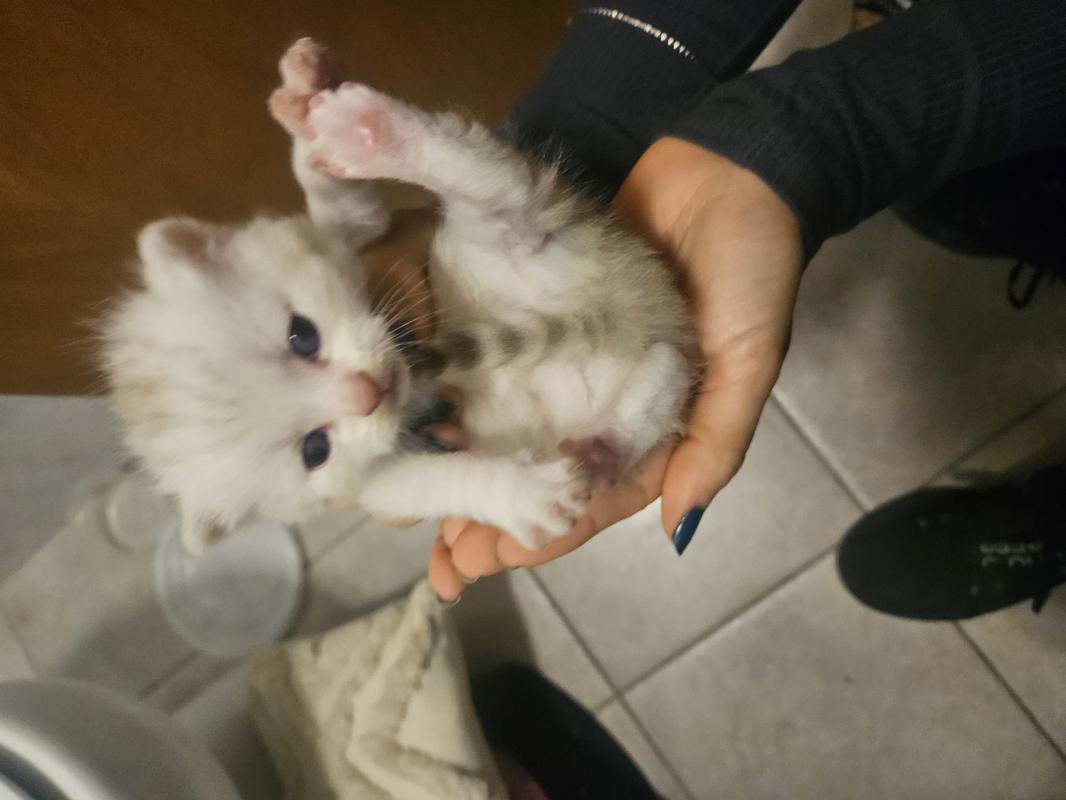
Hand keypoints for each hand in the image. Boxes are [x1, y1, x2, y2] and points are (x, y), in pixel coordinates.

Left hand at [428, 138, 803, 601]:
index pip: (597, 499)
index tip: (490, 565)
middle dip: (495, 523)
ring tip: (417, 516)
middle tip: (441, 563)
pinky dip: (464, 399)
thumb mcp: (750, 357)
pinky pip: (499, 368)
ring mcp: (571, 364)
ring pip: (512, 434)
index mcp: (657, 429)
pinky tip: (424, 423)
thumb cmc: (751, 269)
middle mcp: (606, 405)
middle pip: (543, 479)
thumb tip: (677, 531)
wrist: (732, 169)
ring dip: (469, 473)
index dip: (547, 537)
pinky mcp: (544, 317)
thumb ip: (716, 439)